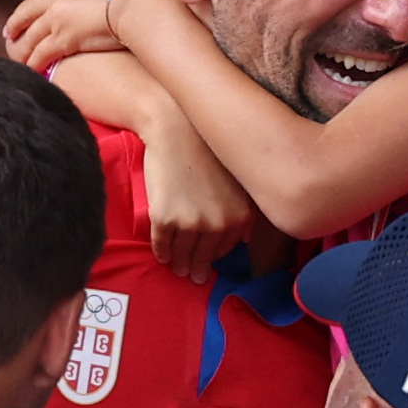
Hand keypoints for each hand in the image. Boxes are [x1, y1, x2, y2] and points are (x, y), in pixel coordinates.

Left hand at [5, 0, 142, 70]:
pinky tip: (31, 69)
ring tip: (16, 57)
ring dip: (21, 47)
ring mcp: (57, 17)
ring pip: (30, 35)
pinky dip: (34, 62)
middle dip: (16, 22)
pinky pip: (41, 53)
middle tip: (9, 32)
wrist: (138, 3)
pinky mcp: (62, 39)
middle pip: (28, 9)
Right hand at [140, 121, 252, 282]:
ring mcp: (191, 223)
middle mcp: (218, 223)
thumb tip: (246, 240)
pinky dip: (161, 252)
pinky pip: (162, 244)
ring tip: (177, 269)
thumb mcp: (235, 182)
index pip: (226, 248)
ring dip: (179, 264)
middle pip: (205, 255)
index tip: (208, 264)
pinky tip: (162, 256)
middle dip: (197, 268)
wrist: (176, 130)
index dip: (214, 257)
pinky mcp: (165, 219)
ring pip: (183, 253)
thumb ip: (241, 211)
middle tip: (193, 277)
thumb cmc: (206, 151)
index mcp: (239, 216)